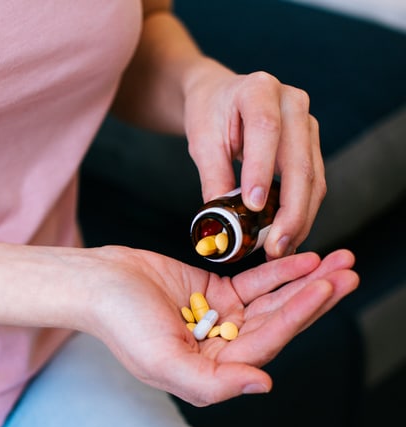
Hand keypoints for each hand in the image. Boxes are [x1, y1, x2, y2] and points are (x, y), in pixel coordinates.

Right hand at [86, 247, 357, 405]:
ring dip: (305, 282)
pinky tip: (304, 258)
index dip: (297, 317)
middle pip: (278, 323)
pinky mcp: (215, 291)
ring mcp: (221, 318)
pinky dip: (279, 270)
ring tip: (339, 262)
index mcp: (211, 371)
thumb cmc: (121, 324)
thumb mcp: (162, 361)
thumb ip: (213, 383)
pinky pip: (255, 282)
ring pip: (273, 301)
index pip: (265, 345)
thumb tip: (265, 385)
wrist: (96, 283)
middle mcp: (222, 348)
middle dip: (315, 299)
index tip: (323, 288)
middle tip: (348, 273)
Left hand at [183, 64, 324, 259]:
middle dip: (290, 210)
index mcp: (258, 90)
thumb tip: (222, 223)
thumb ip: (213, 177)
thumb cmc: (209, 115)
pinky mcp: (312, 143)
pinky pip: (314, 181)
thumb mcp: (202, 141)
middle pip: (299, 161)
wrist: (221, 96)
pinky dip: (303, 211)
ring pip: (313, 176)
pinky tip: (290, 234)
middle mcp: (292, 102)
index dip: (262, 169)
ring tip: (282, 248)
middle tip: (275, 246)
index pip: (265, 129)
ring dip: (300, 217)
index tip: (253, 206)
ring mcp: (308, 123)